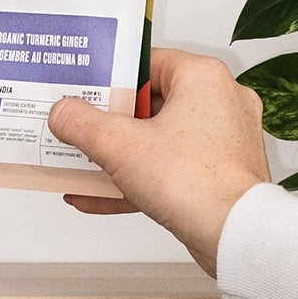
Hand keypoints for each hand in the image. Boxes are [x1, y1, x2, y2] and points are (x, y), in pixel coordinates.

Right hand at [46, 48, 270, 274]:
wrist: (235, 236)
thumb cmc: (196, 182)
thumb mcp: (119, 145)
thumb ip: (82, 123)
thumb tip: (63, 112)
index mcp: (204, 78)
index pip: (148, 62)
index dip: (112, 77)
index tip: (86, 89)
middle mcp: (221, 103)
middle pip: (152, 103)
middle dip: (111, 122)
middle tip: (80, 127)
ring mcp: (224, 141)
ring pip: (160, 141)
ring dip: (120, 155)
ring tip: (84, 163)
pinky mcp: (221, 175)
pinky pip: (171, 170)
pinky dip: (138, 180)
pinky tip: (99, 196)